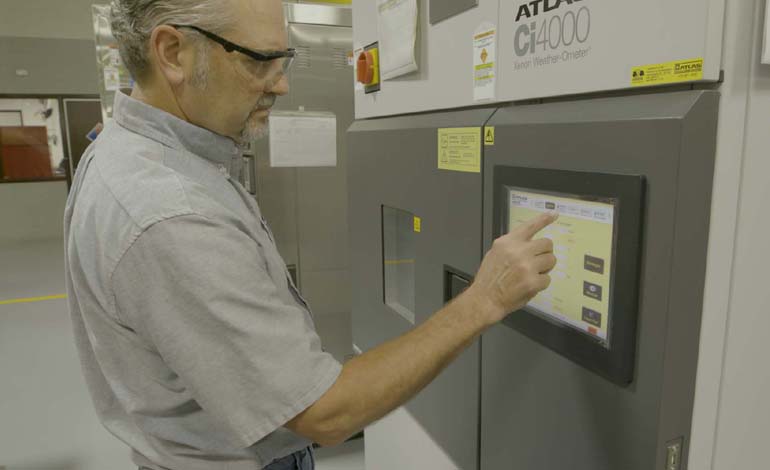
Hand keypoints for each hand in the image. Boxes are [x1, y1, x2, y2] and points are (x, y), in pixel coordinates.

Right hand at [467, 212, 557, 326]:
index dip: (544, 219)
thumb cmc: (489, 279)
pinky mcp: (532, 282)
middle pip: (547, 243)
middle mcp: (518, 251)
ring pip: (551, 260)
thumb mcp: (495, 254)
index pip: (530, 226)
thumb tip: (529, 243)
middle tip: (539, 261)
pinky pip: (547, 279)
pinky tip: (529, 286)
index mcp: (507, 242)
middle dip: (545, 252)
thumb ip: (512, 246)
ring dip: (545, 268)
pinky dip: (541, 284)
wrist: (485, 299)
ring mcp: (526, 266)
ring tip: (532, 274)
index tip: (554, 214)